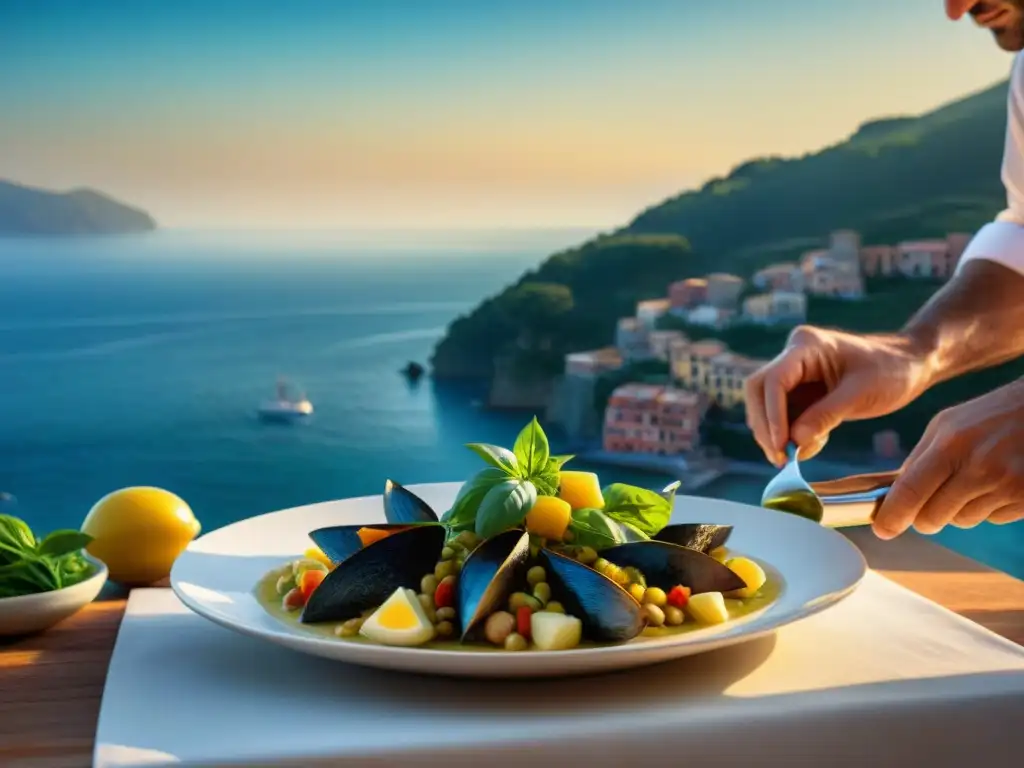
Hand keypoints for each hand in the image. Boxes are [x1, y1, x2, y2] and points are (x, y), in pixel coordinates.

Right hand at [745, 325, 933, 464]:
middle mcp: (794, 356)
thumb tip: (795, 442)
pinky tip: (812, 445)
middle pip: (758, 391)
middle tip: (778, 458)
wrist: (911, 364)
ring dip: (775, 433)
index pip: (773, 380)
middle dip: (765, 426)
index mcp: (807, 346)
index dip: (771, 415)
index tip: (781, 446)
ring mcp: (796, 374)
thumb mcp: (862, 393)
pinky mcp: (802, 391)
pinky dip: (792, 434)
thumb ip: (826, 415)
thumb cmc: (892, 371)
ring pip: (766, 405)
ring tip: (796, 456)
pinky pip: (785, 414)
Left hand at [872, 379, 1023, 538]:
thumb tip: (896, 495)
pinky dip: (989, 507)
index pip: (910, 491)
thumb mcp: (948, 424)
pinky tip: (998, 481)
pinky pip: (993, 518)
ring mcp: (1006, 485)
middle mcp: (979, 467)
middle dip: (925, 516)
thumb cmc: (991, 416)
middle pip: (933, 517)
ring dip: (959, 509)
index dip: (892, 516)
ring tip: (975, 479)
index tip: (883, 529)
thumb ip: (921, 458)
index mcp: (951, 444)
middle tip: (928, 505)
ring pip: (963, 520)